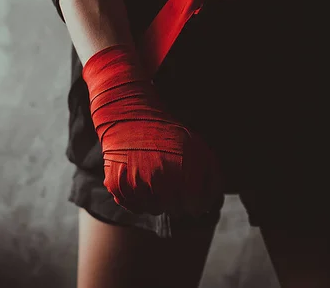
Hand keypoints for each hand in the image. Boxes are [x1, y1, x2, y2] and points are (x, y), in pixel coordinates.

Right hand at [83, 44, 222, 216]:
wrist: (128, 117)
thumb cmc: (167, 135)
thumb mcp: (198, 148)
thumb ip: (212, 178)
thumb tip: (208, 206)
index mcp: (184, 171)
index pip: (195, 207)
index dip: (196, 200)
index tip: (191, 190)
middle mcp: (160, 180)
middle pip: (175, 210)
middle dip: (178, 199)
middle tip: (172, 179)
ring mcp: (137, 184)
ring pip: (154, 210)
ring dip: (159, 198)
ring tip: (155, 174)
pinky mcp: (117, 186)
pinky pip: (135, 207)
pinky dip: (140, 197)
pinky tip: (140, 177)